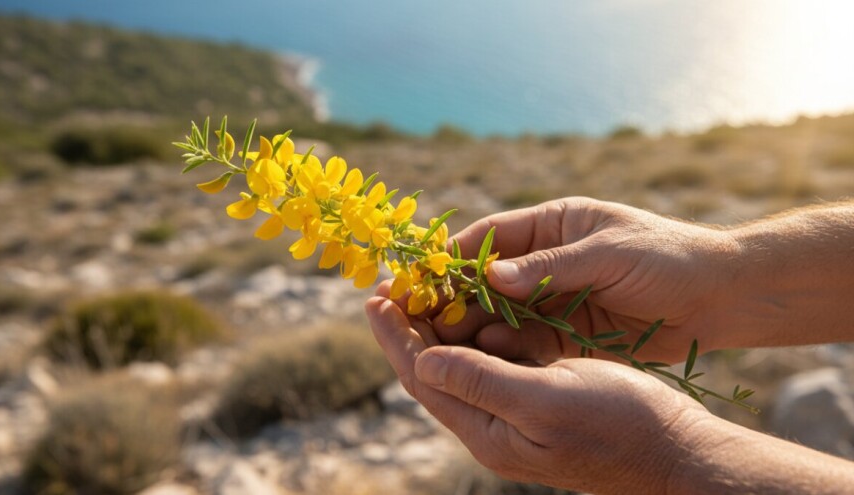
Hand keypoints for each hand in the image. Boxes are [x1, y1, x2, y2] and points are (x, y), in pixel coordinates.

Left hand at [365, 289, 708, 493]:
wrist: (675, 449)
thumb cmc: (617, 424)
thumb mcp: (545, 401)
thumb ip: (482, 381)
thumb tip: (422, 359)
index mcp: (486, 431)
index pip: (422, 378)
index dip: (395, 336)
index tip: (375, 297)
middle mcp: (493, 427)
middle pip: (435, 371)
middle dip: (410, 327)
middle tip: (393, 285)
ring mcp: (516, 416)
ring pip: (463, 366)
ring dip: (442, 327)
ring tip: (425, 289)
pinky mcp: (539, 402)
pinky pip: (495, 365)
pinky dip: (480, 334)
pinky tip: (480, 311)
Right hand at [435, 197, 741, 363]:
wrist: (721, 299)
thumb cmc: (667, 257)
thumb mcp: (608, 252)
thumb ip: (550, 265)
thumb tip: (490, 276)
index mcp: (554, 225)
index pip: (493, 237)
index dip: (456, 255)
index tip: (423, 273)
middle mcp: (548, 262)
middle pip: (489, 279)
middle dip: (455, 295)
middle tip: (420, 314)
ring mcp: (556, 300)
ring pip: (502, 312)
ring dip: (473, 324)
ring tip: (441, 339)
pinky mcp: (568, 335)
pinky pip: (527, 341)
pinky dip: (504, 347)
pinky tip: (483, 354)